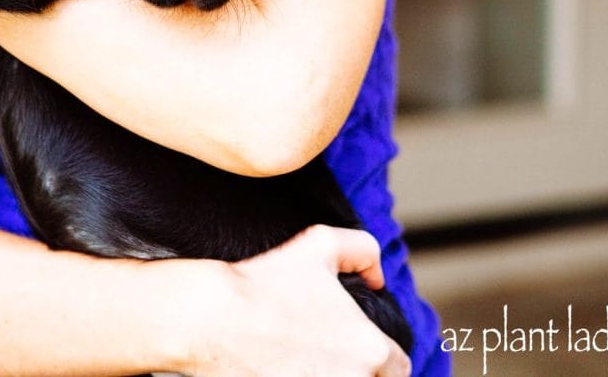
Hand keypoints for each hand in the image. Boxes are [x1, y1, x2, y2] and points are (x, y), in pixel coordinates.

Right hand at [190, 225, 410, 376]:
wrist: (210, 319)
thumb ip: (362, 250)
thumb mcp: (320, 243)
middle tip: (327, 356)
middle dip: (357, 372)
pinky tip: (282, 369)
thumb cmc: (263, 283)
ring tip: (305, 365)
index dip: (381, 358)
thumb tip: (377, 277)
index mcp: (369, 350)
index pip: (397, 368)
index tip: (359, 350)